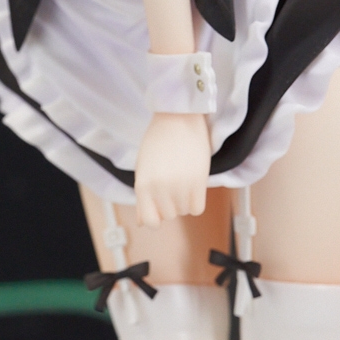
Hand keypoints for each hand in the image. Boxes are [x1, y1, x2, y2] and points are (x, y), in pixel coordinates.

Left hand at [134, 112, 210, 227]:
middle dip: (172, 204)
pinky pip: (198, 208)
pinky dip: (196, 201)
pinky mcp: (198, 181)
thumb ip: (143, 197)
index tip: (161, 206)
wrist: (177, 117)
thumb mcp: (144, 169)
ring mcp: (179, 186)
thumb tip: (141, 222)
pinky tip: (194, 185)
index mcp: (142, 186)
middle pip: (170, 215)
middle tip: (173, 183)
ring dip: (185, 200)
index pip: (151, 222)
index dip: (157, 217)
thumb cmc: (158, 141)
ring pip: (184, 211)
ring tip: (183, 179)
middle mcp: (159, 189)